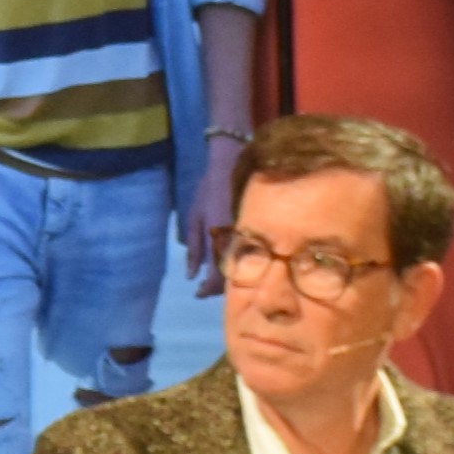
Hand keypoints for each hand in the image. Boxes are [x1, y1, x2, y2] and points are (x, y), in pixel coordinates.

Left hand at [182, 130, 243, 287]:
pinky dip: (242, 263)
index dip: (208, 290)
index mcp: (221, 239)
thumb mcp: (195, 217)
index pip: (217, 277)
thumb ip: (193, 248)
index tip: (197, 292)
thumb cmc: (210, 187)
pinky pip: (253, 254)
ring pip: (245, 268)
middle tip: (205, 287)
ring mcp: (254, 236)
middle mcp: (241, 242)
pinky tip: (234, 262)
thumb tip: (191, 276)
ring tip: (217, 277)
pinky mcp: (262, 230)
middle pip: (233, 276)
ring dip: (232, 276)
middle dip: (219, 286)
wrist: (234, 160)